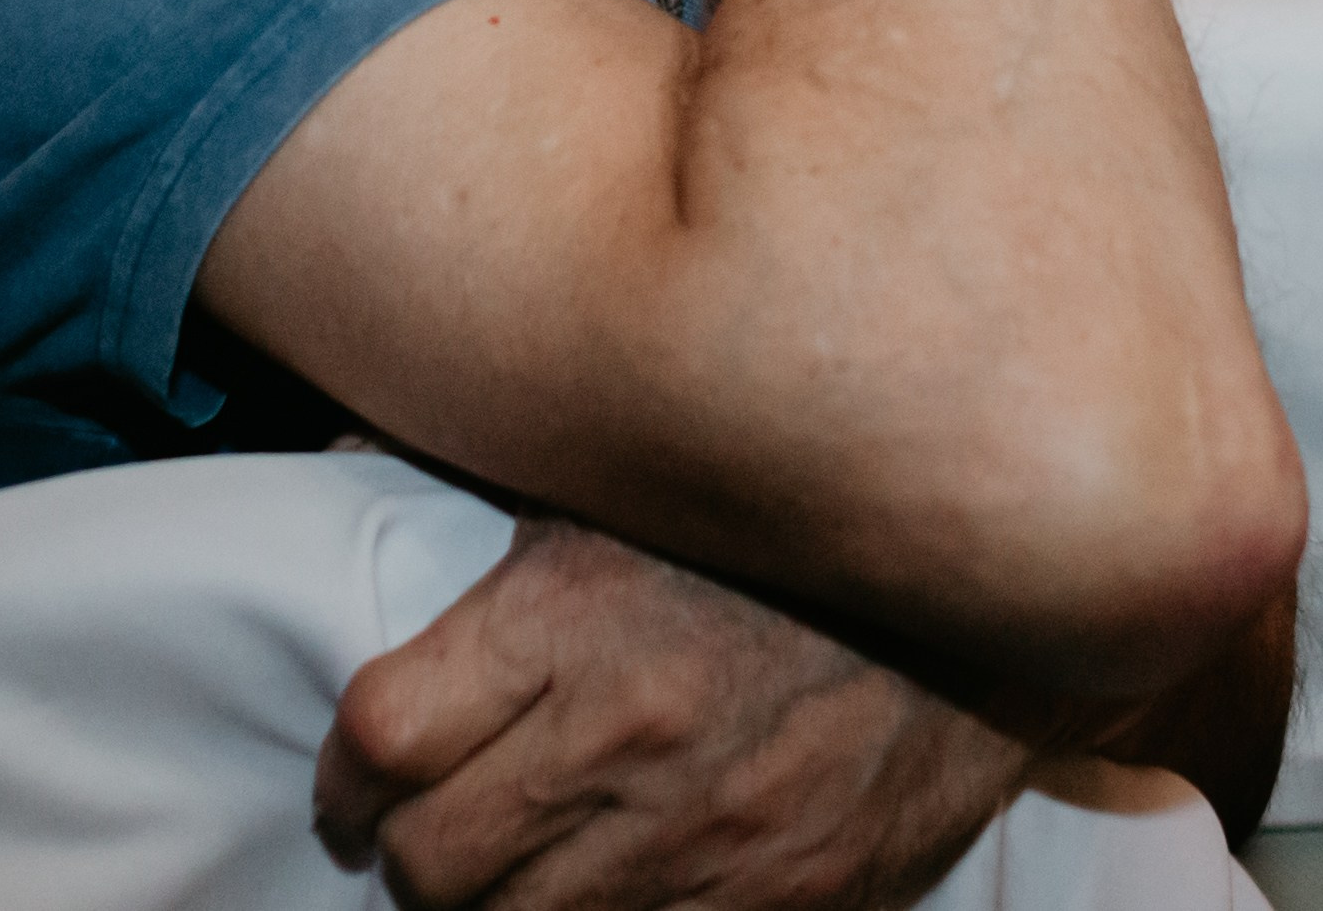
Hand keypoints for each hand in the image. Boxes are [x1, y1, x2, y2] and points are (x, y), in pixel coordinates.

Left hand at [312, 515, 1027, 910]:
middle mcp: (625, 735)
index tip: (358, 766)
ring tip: (506, 861)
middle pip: (434, 859)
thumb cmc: (781, 506)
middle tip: (424, 821)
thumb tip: (338, 468)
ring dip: (495, 903)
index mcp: (569, 611)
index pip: (385, 735)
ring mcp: (702, 837)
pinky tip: (606, 884)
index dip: (348, 766)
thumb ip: (479, 463)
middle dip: (411, 847)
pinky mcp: (777, 902)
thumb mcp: (625, 457)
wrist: (984, 577)